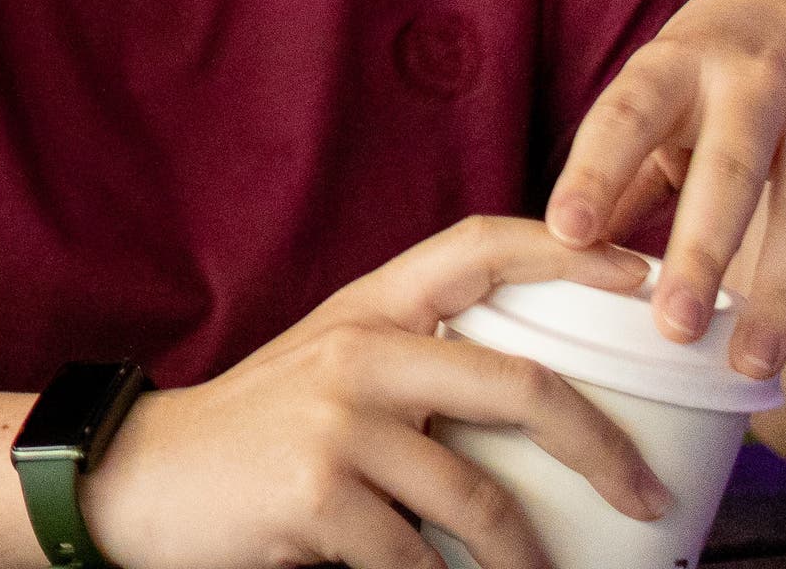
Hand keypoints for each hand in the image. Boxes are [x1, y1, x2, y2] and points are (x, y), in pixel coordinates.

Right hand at [82, 218, 667, 568]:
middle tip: (647, 495)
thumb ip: (416, 365)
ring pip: (481, 502)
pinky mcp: (319, 497)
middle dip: (602, 449)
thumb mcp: (331, 370)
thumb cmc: (254, 434)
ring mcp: (338, 424)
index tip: (645, 275)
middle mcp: (359, 351)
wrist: (139, 480)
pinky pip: (421, 562)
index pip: (479, 248)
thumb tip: (540, 404)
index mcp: (368, 308)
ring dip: (528, 560)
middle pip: (520, 386)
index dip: (569, 248)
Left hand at [547, 0, 785, 378]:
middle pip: (729, 171)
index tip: (565, 234)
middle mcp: (753, 77)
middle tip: (676, 330)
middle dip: (702, 253)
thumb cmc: (714, 65)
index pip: (627, 116)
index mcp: (675, 64)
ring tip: (754, 363)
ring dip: (785, 290)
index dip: (597, 173)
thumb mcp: (659, 88)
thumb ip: (624, 168)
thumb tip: (567, 255)